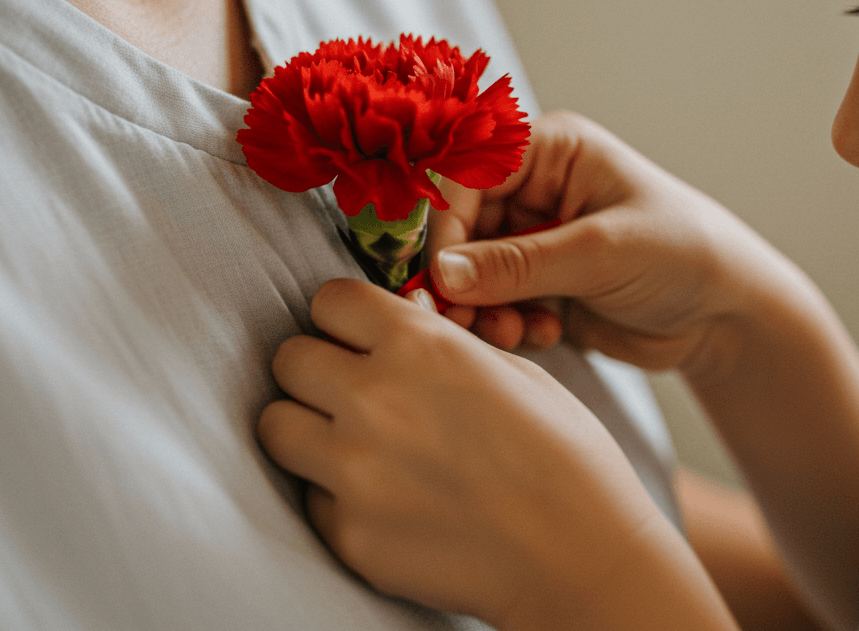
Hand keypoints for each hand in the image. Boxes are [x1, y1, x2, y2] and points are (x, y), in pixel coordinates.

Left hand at [258, 278, 711, 628]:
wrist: (582, 558)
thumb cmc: (565, 459)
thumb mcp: (513, 372)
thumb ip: (439, 347)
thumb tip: (394, 334)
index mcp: (420, 344)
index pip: (329, 300)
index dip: (344, 319)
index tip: (356, 338)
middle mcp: (374, 397)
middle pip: (289, 359)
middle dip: (316, 371)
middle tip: (349, 393)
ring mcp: (353, 469)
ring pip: (276, 425)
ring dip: (306, 429)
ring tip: (350, 446)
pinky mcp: (348, 533)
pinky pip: (311, 497)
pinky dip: (337, 497)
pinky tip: (387, 503)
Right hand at [428, 111, 789, 372]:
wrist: (728, 315)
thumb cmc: (684, 254)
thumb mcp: (601, 252)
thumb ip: (518, 264)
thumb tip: (443, 274)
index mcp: (550, 151)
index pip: (468, 174)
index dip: (446, 225)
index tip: (441, 277)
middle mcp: (535, 189)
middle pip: (461, 228)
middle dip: (460, 278)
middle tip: (464, 320)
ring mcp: (536, 239)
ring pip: (472, 272)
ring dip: (482, 308)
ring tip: (511, 334)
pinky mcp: (541, 285)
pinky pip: (495, 303)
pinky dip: (506, 324)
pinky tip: (542, 335)